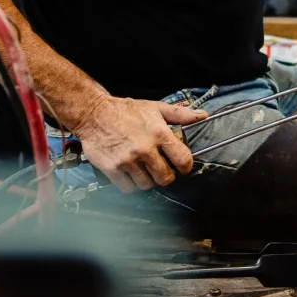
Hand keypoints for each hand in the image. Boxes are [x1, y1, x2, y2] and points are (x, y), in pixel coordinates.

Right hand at [71, 95, 206, 192]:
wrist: (94, 113)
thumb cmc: (125, 111)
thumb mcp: (155, 108)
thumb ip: (180, 115)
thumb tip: (202, 116)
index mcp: (159, 134)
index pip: (183, 160)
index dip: (185, 166)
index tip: (181, 167)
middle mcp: (145, 149)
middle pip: (165, 178)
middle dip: (165, 175)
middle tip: (159, 168)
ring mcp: (128, 160)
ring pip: (147, 185)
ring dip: (147, 180)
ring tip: (142, 169)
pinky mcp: (113, 169)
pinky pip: (128, 188)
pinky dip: (130, 184)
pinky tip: (130, 173)